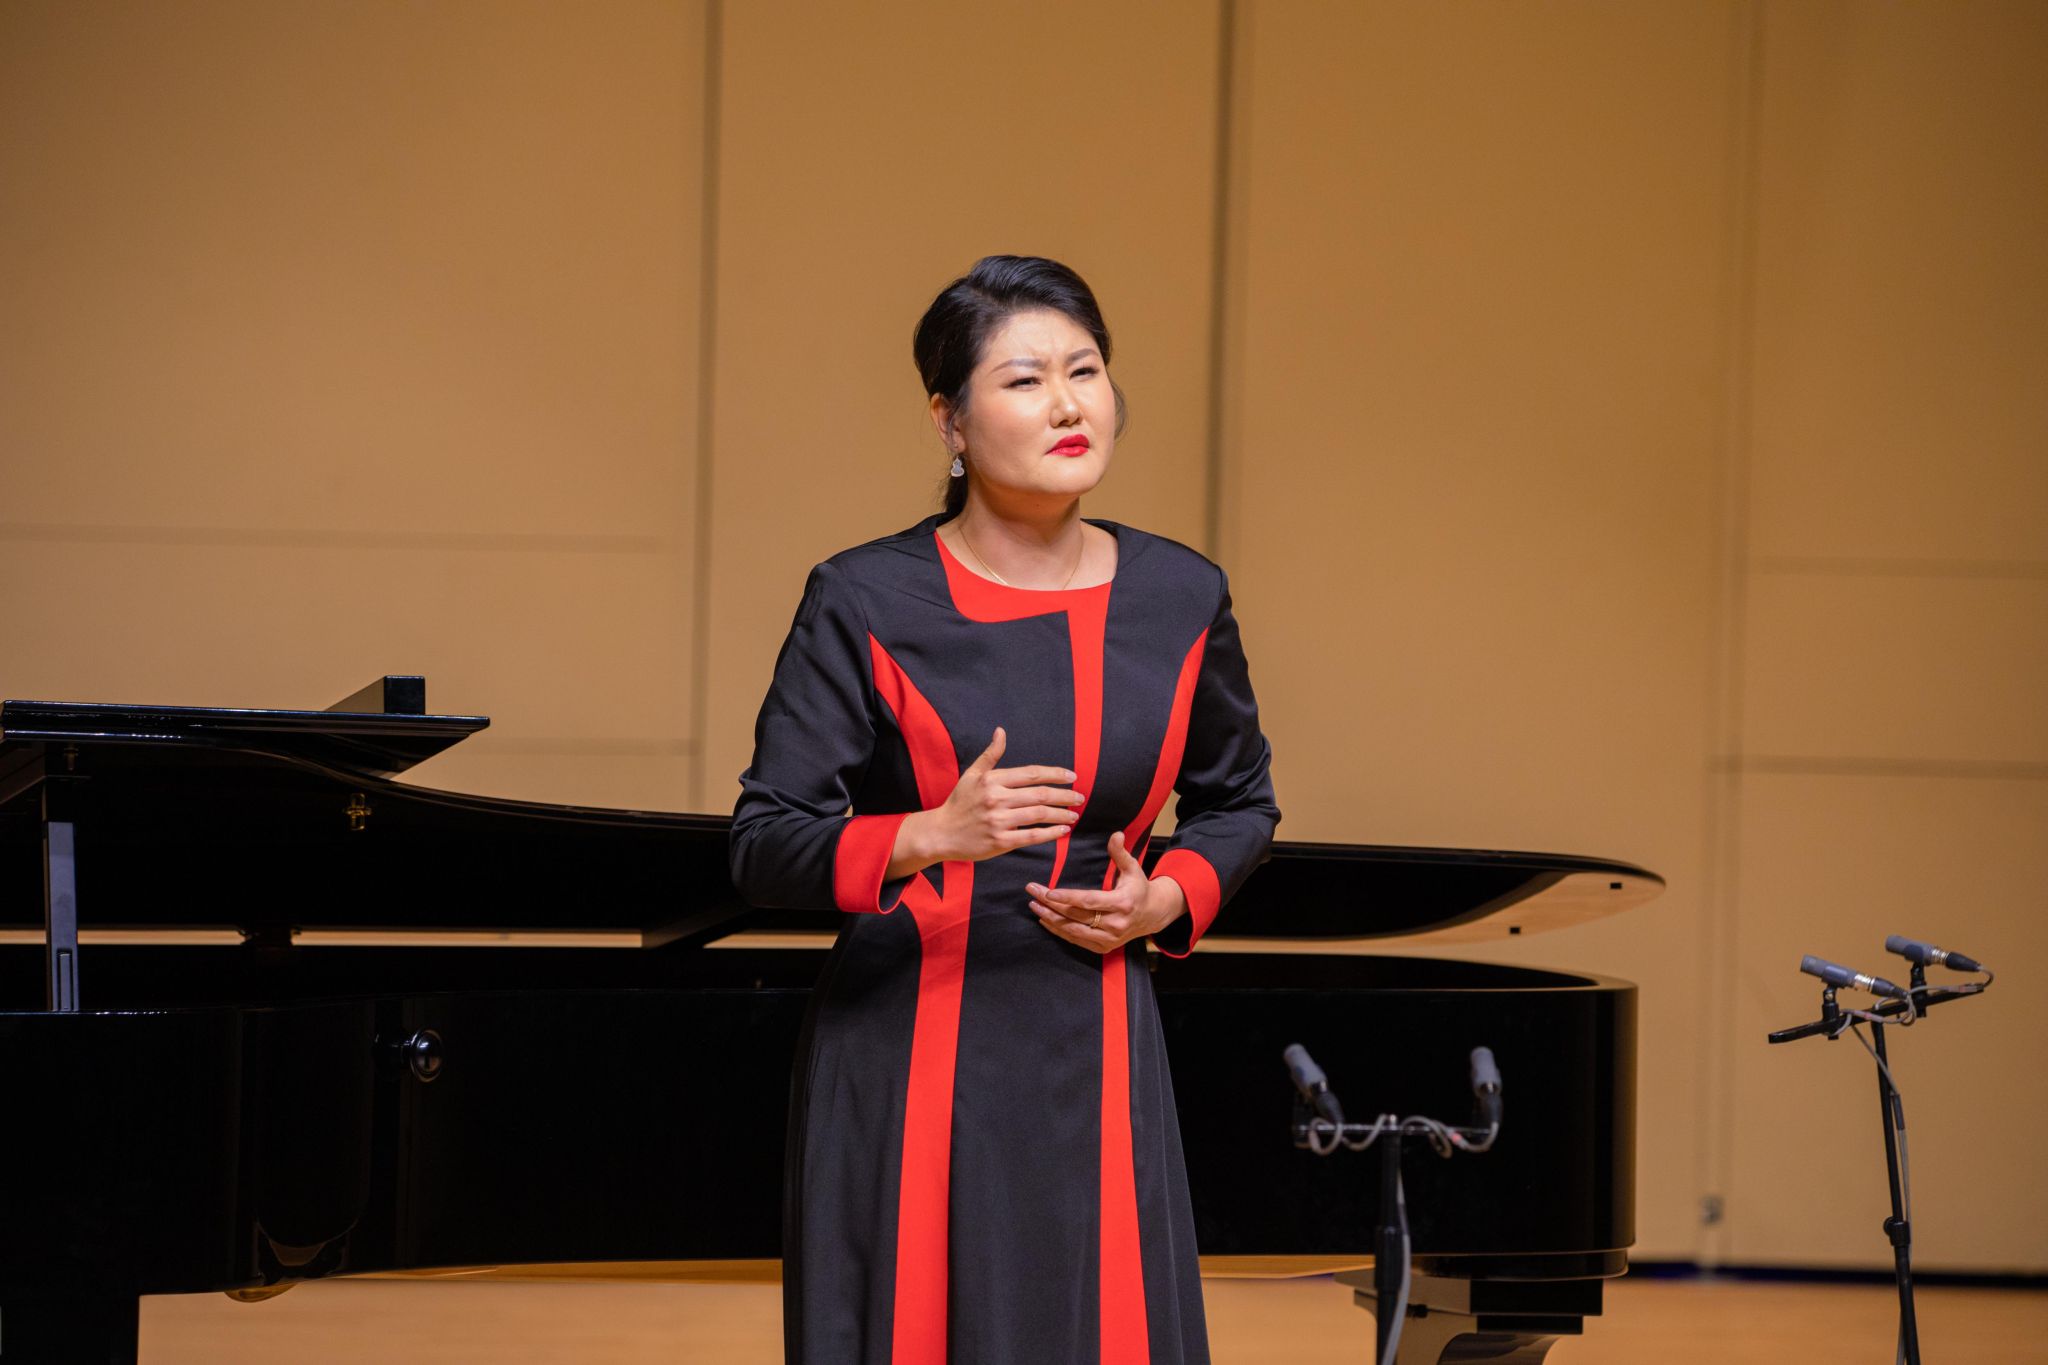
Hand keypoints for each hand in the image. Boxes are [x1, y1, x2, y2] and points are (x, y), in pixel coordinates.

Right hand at [897, 727, 1082, 871]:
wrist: (940, 833)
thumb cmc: (959, 803)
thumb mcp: (972, 775)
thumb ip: (990, 755)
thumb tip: (1001, 731)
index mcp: (992, 780)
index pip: (1031, 774)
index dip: (1055, 774)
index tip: (1072, 776)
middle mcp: (997, 799)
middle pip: (1040, 794)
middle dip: (1065, 795)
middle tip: (1080, 797)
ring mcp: (999, 821)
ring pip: (1039, 815)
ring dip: (1061, 814)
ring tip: (1074, 815)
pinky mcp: (1000, 842)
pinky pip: (1031, 836)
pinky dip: (1050, 833)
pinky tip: (1062, 830)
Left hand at [1027, 831, 1186, 954]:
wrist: (1152, 915)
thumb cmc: (1139, 888)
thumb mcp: (1133, 868)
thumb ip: (1121, 852)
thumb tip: (1115, 834)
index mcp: (1122, 903)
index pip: (1089, 901)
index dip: (1067, 897)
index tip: (1049, 891)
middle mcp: (1115, 924)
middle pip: (1076, 916)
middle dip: (1051, 904)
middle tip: (1032, 892)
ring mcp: (1109, 939)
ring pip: (1073, 930)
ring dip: (1050, 919)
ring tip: (1034, 905)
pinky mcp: (1103, 947)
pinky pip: (1076, 940)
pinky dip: (1059, 931)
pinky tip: (1045, 920)